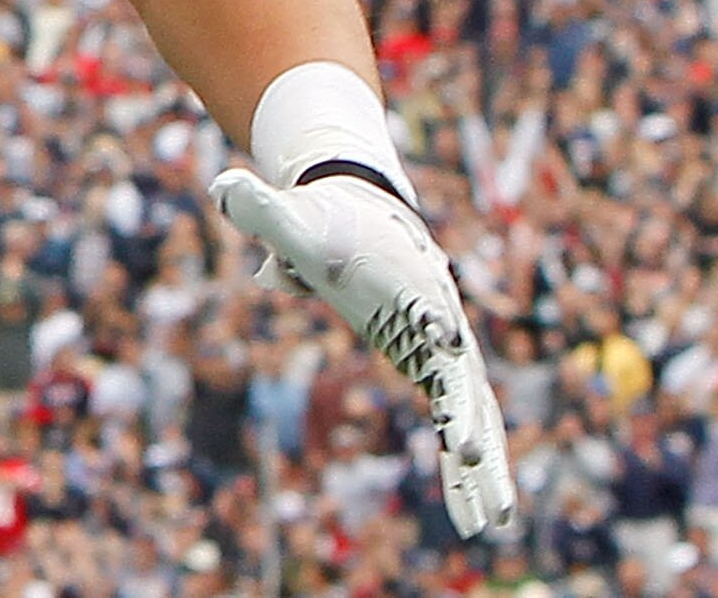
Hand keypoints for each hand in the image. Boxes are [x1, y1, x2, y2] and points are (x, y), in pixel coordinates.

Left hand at [212, 166, 516, 536]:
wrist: (358, 210)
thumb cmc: (321, 220)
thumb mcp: (290, 217)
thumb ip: (261, 210)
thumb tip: (223, 191)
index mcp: (409, 286)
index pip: (433, 322)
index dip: (444, 353)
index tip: (454, 387)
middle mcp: (438, 322)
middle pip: (469, 385)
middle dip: (476, 432)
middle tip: (478, 478)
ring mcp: (442, 350)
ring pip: (475, 415)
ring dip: (485, 468)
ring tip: (493, 524)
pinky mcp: (434, 369)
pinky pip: (459, 422)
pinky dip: (469, 466)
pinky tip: (471, 513)